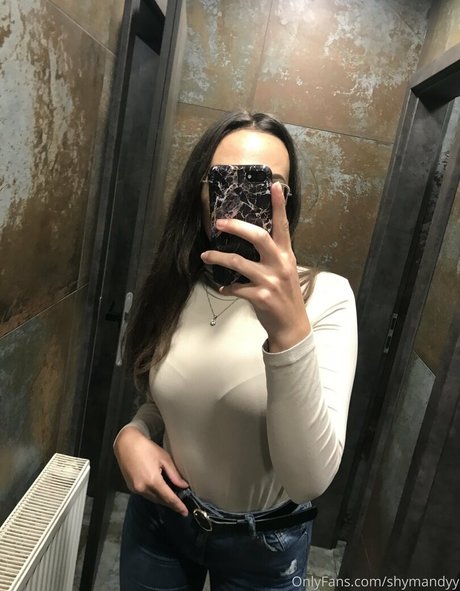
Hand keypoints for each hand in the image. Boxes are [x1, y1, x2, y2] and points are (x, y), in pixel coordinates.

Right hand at [114, 426, 188, 515]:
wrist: (126, 444)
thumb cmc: (147, 448)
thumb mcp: (164, 458)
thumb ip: (174, 474)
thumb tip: (184, 485)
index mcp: (153, 480)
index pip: (168, 498)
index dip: (177, 506)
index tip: (185, 512)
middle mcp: (143, 488)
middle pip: (160, 500)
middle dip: (171, 504)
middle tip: (180, 507)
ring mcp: (135, 489)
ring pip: (152, 499)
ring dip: (162, 500)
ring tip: (172, 500)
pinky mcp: (131, 487)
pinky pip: (145, 495)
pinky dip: (154, 495)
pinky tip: (159, 492)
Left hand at [201, 182, 310, 351]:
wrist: (292, 327)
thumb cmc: (285, 296)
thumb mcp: (285, 271)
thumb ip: (273, 255)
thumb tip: (252, 239)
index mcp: (286, 255)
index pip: (283, 226)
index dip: (279, 205)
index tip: (273, 185)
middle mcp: (280, 264)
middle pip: (258, 237)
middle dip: (236, 226)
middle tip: (219, 222)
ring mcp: (270, 281)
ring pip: (239, 262)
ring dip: (218, 257)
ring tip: (206, 255)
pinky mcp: (260, 296)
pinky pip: (235, 287)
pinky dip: (225, 287)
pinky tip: (222, 288)